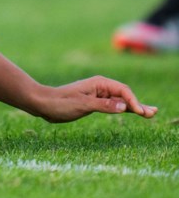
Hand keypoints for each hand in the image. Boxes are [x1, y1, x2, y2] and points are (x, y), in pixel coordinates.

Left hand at [35, 76, 157, 122]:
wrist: (42, 104)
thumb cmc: (60, 103)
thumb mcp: (82, 105)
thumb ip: (103, 105)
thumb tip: (124, 106)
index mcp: (98, 83)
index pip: (123, 91)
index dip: (133, 101)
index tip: (139, 112)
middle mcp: (100, 87)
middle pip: (125, 94)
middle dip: (138, 103)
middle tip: (154, 113)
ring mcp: (98, 94)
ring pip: (120, 100)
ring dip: (134, 107)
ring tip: (149, 114)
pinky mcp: (94, 102)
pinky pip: (113, 105)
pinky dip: (123, 109)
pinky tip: (132, 112)